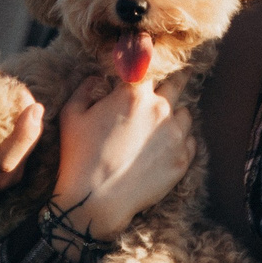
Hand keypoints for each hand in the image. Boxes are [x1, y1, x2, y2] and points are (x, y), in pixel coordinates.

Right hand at [0, 95, 46, 209]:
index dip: (24, 134)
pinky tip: (13, 115)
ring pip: (28, 153)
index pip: (2, 160)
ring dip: (28, 124)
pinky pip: (23, 155)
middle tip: (20, 90)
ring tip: (15, 99)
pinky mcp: (1, 183)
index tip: (33, 106)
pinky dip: (23, 134)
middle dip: (30, 119)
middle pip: (24, 154)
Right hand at [50, 77, 193, 246]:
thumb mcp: (71, 115)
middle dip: (174, 81)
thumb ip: (85, 89)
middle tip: (173, 82)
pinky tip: (165, 148)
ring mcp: (175, 134)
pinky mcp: (183, 159)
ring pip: (185, 113)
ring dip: (176, 114)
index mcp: (133, 93)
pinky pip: (190, 140)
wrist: (96, 201)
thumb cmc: (80, 157)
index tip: (151, 62)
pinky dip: (181, 140)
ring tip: (162, 125)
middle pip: (178, 83)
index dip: (150, 62)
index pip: (151, 64)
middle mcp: (160, 108)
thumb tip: (97, 78)